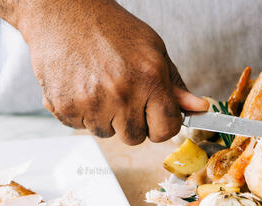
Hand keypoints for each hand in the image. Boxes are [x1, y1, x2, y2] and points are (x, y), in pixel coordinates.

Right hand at [0, 0, 208, 143]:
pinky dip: (81, 113)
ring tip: (98, 86)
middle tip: (122, 94)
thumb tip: (197, 108)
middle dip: (132, 121)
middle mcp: (121, 94)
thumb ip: (174, 84)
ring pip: (106, 134)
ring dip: (105, 117)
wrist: (64, 12)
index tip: (156, 117)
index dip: (162, 124)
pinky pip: (81, 127)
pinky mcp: (66, 108)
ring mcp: (92, 104)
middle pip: (135, 137)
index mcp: (149, 78)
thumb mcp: (152, 50)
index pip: (166, 129)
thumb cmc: (109, 28)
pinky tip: (81, 87)